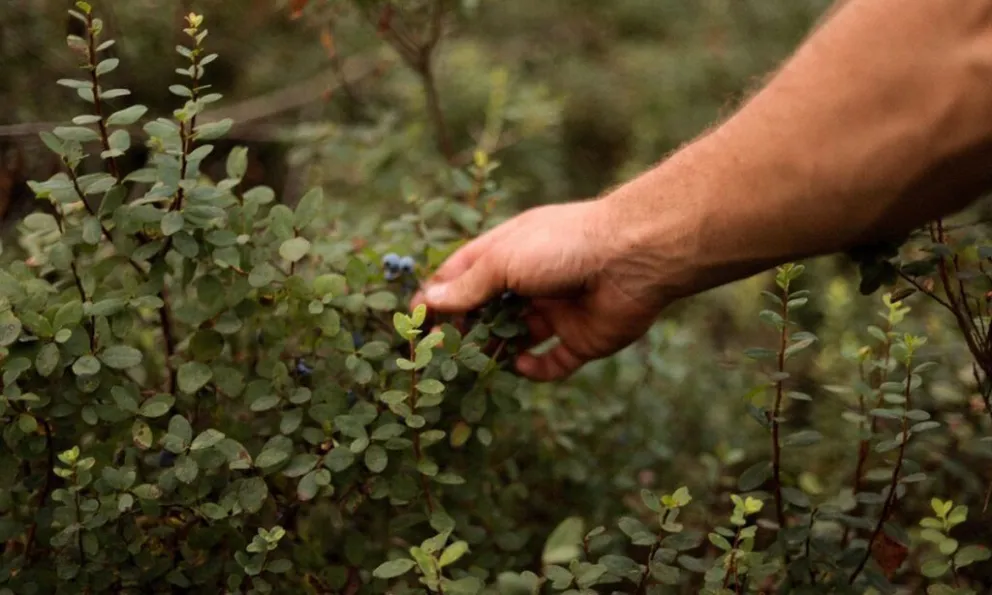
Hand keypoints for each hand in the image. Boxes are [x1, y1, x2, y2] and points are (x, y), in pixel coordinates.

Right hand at [411, 198, 670, 380]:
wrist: (632, 258)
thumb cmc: (562, 245)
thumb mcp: (504, 260)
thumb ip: (467, 286)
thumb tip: (428, 301)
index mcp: (510, 252)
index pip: (463, 275)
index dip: (438, 296)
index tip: (415, 319)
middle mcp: (532, 281)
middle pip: (487, 310)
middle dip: (464, 329)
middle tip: (439, 351)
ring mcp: (557, 311)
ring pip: (517, 337)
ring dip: (495, 350)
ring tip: (474, 364)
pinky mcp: (582, 338)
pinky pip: (552, 362)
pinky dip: (534, 368)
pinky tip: (519, 364)